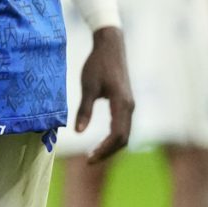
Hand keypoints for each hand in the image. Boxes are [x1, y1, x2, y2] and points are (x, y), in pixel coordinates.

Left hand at [75, 24, 134, 162]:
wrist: (110, 46)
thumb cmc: (97, 64)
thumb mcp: (88, 87)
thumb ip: (84, 110)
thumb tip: (78, 132)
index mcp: (122, 103)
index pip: (117, 134)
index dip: (104, 149)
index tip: (89, 158)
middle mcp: (129, 106)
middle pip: (123, 138)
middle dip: (107, 151)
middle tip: (89, 160)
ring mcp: (130, 105)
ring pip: (125, 133)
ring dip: (111, 146)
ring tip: (93, 154)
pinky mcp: (126, 103)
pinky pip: (123, 126)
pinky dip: (114, 137)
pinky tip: (101, 142)